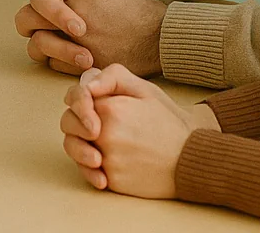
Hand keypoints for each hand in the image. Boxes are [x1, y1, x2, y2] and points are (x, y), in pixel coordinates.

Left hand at [15, 0, 164, 75]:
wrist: (160, 38)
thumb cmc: (136, 4)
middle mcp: (73, 15)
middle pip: (28, 13)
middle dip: (32, 14)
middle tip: (45, 17)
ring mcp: (77, 42)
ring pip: (36, 42)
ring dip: (41, 38)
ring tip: (54, 35)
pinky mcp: (83, 65)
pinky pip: (52, 63)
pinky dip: (55, 57)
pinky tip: (69, 50)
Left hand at [60, 64, 219, 197]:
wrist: (191, 157)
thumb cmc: (167, 121)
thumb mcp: (143, 88)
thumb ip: (111, 77)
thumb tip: (86, 83)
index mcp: (110, 109)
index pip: (74, 99)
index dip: (79, 99)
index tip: (90, 102)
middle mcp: (105, 136)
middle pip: (69, 125)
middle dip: (77, 121)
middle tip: (95, 123)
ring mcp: (108, 161)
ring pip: (75, 151)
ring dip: (80, 146)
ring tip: (97, 144)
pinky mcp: (113, 182)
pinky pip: (89, 174)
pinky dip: (92, 169)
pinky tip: (103, 165)